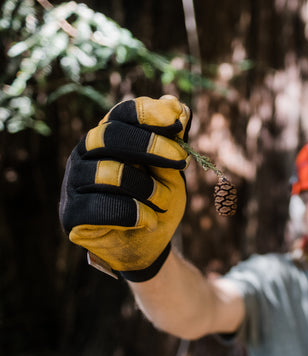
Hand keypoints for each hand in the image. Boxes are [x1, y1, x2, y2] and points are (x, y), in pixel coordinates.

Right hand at [59, 95, 190, 279]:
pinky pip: (103, 207)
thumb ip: (173, 140)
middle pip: (109, 136)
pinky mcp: (71, 214)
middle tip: (181, 162)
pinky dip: (134, 214)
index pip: (120, 115)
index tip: (176, 120)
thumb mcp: (172, 171)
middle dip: (151, 146)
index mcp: (107, 138)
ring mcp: (73, 184)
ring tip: (161, 202)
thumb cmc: (159, 201)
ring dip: (147, 188)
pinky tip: (147, 220)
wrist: (152, 245)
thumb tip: (177, 103)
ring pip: (109, 173)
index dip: (148, 114)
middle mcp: (84, 155)